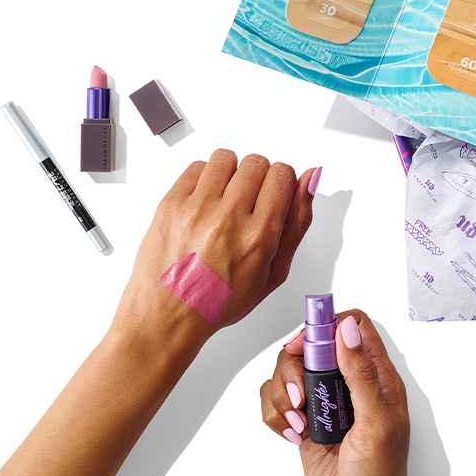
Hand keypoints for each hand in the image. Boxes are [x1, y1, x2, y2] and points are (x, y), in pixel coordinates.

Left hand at [111, 150, 318, 354]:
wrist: (164, 317)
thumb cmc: (219, 301)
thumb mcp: (274, 273)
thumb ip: (298, 222)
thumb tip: (310, 178)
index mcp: (259, 236)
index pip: (282, 174)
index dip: (281, 184)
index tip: (272, 197)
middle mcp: (228, 218)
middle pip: (257, 163)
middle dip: (258, 179)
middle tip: (247, 204)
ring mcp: (196, 209)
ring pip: (227, 158)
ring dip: (231, 174)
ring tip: (224, 201)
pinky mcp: (170, 204)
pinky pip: (196, 167)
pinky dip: (204, 180)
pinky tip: (204, 204)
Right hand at [260, 310, 412, 475]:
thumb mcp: (377, 423)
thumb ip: (362, 374)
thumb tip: (347, 329)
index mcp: (376, 375)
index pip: (353, 326)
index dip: (327, 326)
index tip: (304, 346)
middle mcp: (349, 382)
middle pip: (310, 345)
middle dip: (295, 368)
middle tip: (301, 398)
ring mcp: (325, 401)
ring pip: (289, 371)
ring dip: (282, 395)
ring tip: (297, 422)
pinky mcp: (305, 421)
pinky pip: (277, 401)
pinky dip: (275, 413)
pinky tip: (290, 433)